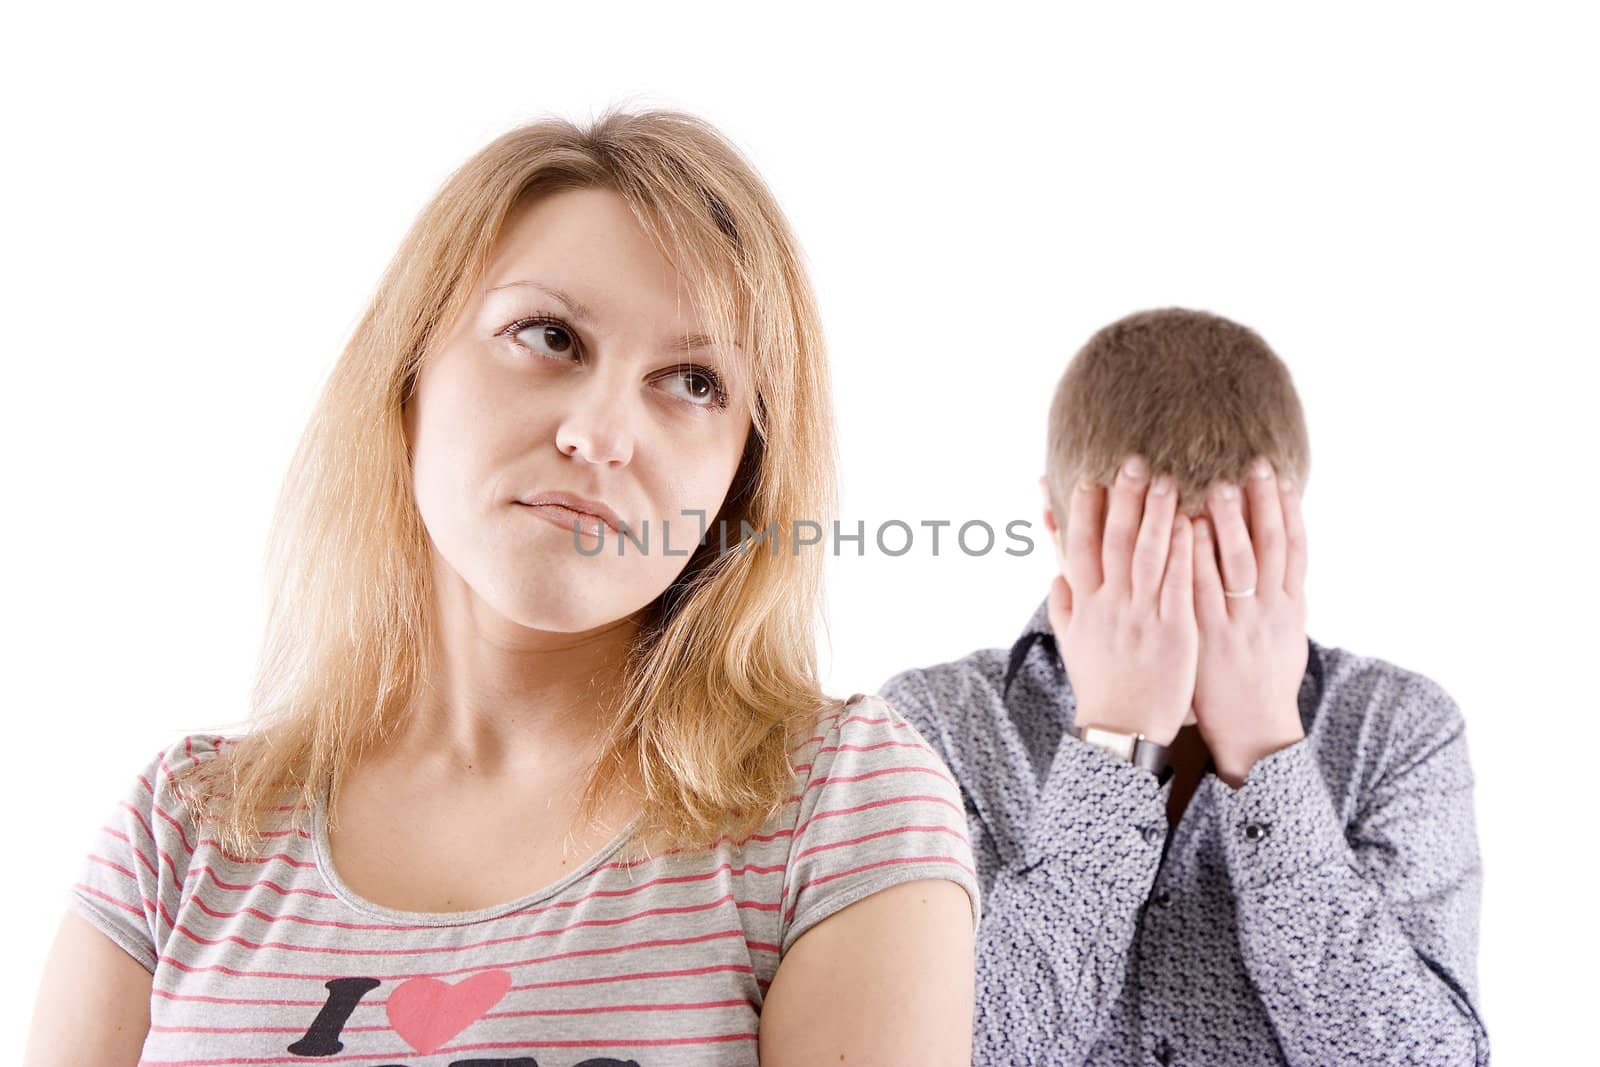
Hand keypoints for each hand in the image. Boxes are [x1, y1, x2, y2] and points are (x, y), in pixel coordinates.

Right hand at [1044, 453, 1197, 744]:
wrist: (1124, 730)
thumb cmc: (1101, 685)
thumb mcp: (1072, 643)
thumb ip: (1064, 605)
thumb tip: (1055, 572)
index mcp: (1084, 605)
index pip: (1079, 548)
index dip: (1083, 512)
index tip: (1090, 478)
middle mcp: (1110, 606)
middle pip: (1114, 542)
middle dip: (1123, 499)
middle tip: (1133, 461)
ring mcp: (1143, 616)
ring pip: (1148, 555)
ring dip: (1156, 514)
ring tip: (1166, 479)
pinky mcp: (1176, 630)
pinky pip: (1179, 583)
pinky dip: (1184, 551)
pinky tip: (1193, 523)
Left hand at [1191, 456, 1309, 786]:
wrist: (1254, 729)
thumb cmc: (1266, 678)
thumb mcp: (1286, 634)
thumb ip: (1280, 594)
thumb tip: (1278, 554)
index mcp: (1291, 606)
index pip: (1294, 548)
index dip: (1288, 511)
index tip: (1280, 476)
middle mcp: (1269, 611)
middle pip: (1269, 548)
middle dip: (1260, 506)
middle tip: (1249, 468)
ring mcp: (1239, 623)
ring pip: (1237, 564)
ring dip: (1227, 524)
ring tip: (1217, 486)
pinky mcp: (1209, 637)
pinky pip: (1201, 591)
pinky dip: (1195, 558)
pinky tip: (1184, 530)